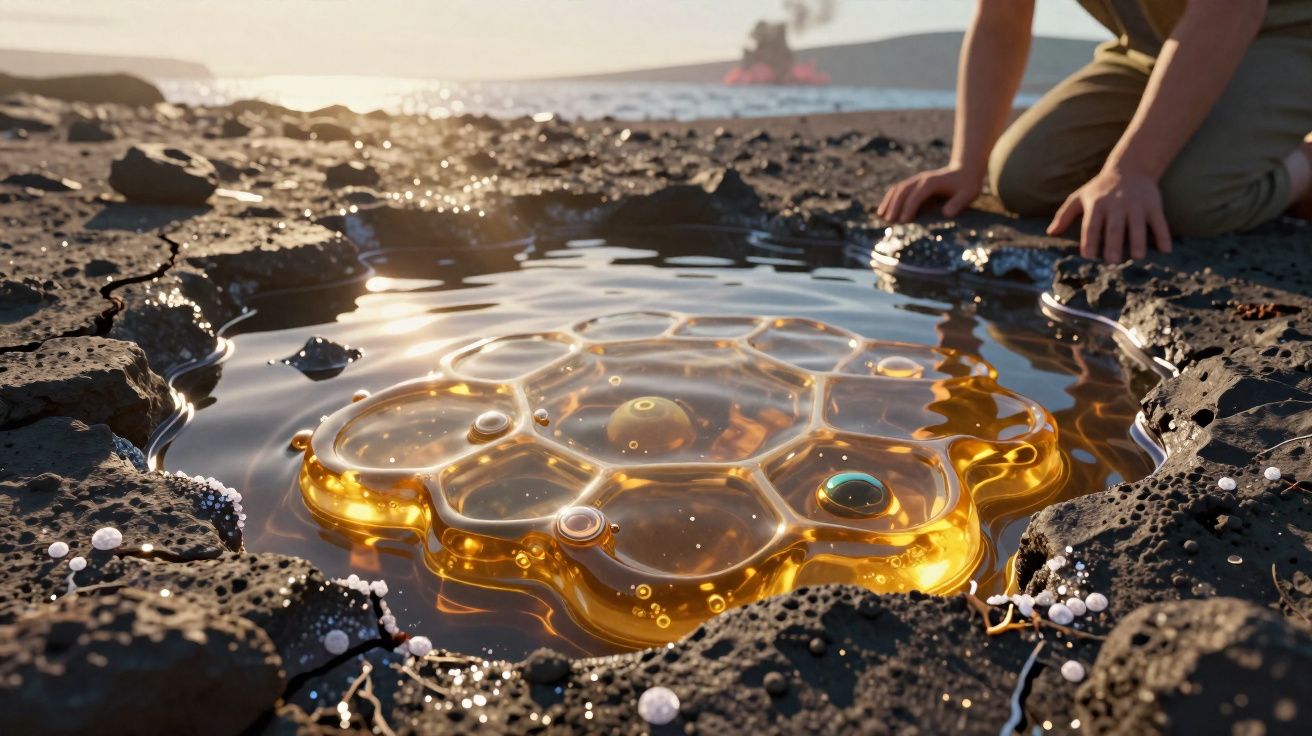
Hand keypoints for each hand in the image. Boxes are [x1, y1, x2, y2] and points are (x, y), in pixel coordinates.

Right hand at [877, 166, 982, 223]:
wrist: (965, 170)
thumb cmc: (967, 185)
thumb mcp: (968, 194)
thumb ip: (958, 203)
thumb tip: (946, 214)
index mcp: (932, 182)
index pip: (917, 194)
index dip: (910, 207)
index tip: (904, 221)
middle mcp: (921, 179)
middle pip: (903, 190)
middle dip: (895, 205)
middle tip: (890, 221)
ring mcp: (916, 180)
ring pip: (898, 189)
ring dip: (889, 202)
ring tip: (882, 216)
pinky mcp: (914, 183)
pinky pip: (898, 189)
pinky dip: (890, 199)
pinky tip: (884, 209)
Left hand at [1047, 168, 1172, 262]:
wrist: (1131, 167)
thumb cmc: (1100, 189)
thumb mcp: (1079, 197)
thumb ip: (1064, 215)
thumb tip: (1049, 233)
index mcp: (1097, 205)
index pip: (1091, 225)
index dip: (1089, 240)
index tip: (1088, 257)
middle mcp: (1116, 205)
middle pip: (1114, 227)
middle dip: (1113, 244)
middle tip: (1112, 262)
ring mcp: (1136, 205)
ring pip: (1137, 225)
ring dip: (1138, 241)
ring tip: (1137, 257)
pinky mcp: (1153, 205)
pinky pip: (1159, 221)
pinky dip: (1163, 235)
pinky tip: (1165, 250)